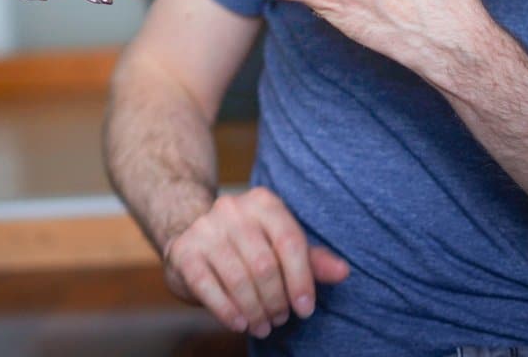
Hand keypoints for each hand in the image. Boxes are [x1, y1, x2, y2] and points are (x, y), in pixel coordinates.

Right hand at [163, 186, 348, 337]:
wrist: (194, 239)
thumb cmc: (249, 247)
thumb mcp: (281, 247)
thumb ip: (311, 259)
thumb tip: (343, 271)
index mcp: (262, 202)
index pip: (289, 241)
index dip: (301, 281)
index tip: (305, 310)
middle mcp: (231, 208)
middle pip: (264, 265)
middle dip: (276, 302)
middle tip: (279, 319)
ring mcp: (204, 227)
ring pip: (238, 278)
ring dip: (255, 311)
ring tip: (262, 326)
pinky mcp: (184, 250)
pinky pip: (208, 286)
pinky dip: (227, 311)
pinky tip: (239, 322)